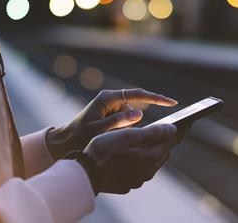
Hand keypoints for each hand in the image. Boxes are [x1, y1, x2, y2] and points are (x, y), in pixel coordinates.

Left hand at [46, 89, 176, 159]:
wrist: (65, 141)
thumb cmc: (80, 136)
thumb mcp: (99, 131)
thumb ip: (119, 122)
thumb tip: (140, 113)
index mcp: (107, 98)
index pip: (137, 95)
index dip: (156, 98)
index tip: (172, 103)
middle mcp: (110, 98)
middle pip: (136, 103)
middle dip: (141, 115)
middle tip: (150, 124)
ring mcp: (110, 105)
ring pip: (131, 113)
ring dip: (129, 124)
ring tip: (111, 133)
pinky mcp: (110, 112)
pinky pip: (125, 118)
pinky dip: (126, 126)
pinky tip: (113, 134)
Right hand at [84, 124, 177, 193]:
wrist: (85, 173)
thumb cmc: (104, 150)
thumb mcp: (128, 135)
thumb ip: (152, 132)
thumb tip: (173, 129)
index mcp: (151, 156)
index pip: (172, 140)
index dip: (181, 129)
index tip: (189, 120)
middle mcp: (149, 170)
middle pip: (163, 151)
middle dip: (165, 139)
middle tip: (166, 127)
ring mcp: (139, 179)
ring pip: (152, 161)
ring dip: (152, 150)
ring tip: (149, 139)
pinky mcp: (130, 183)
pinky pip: (141, 169)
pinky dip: (141, 160)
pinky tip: (133, 153)